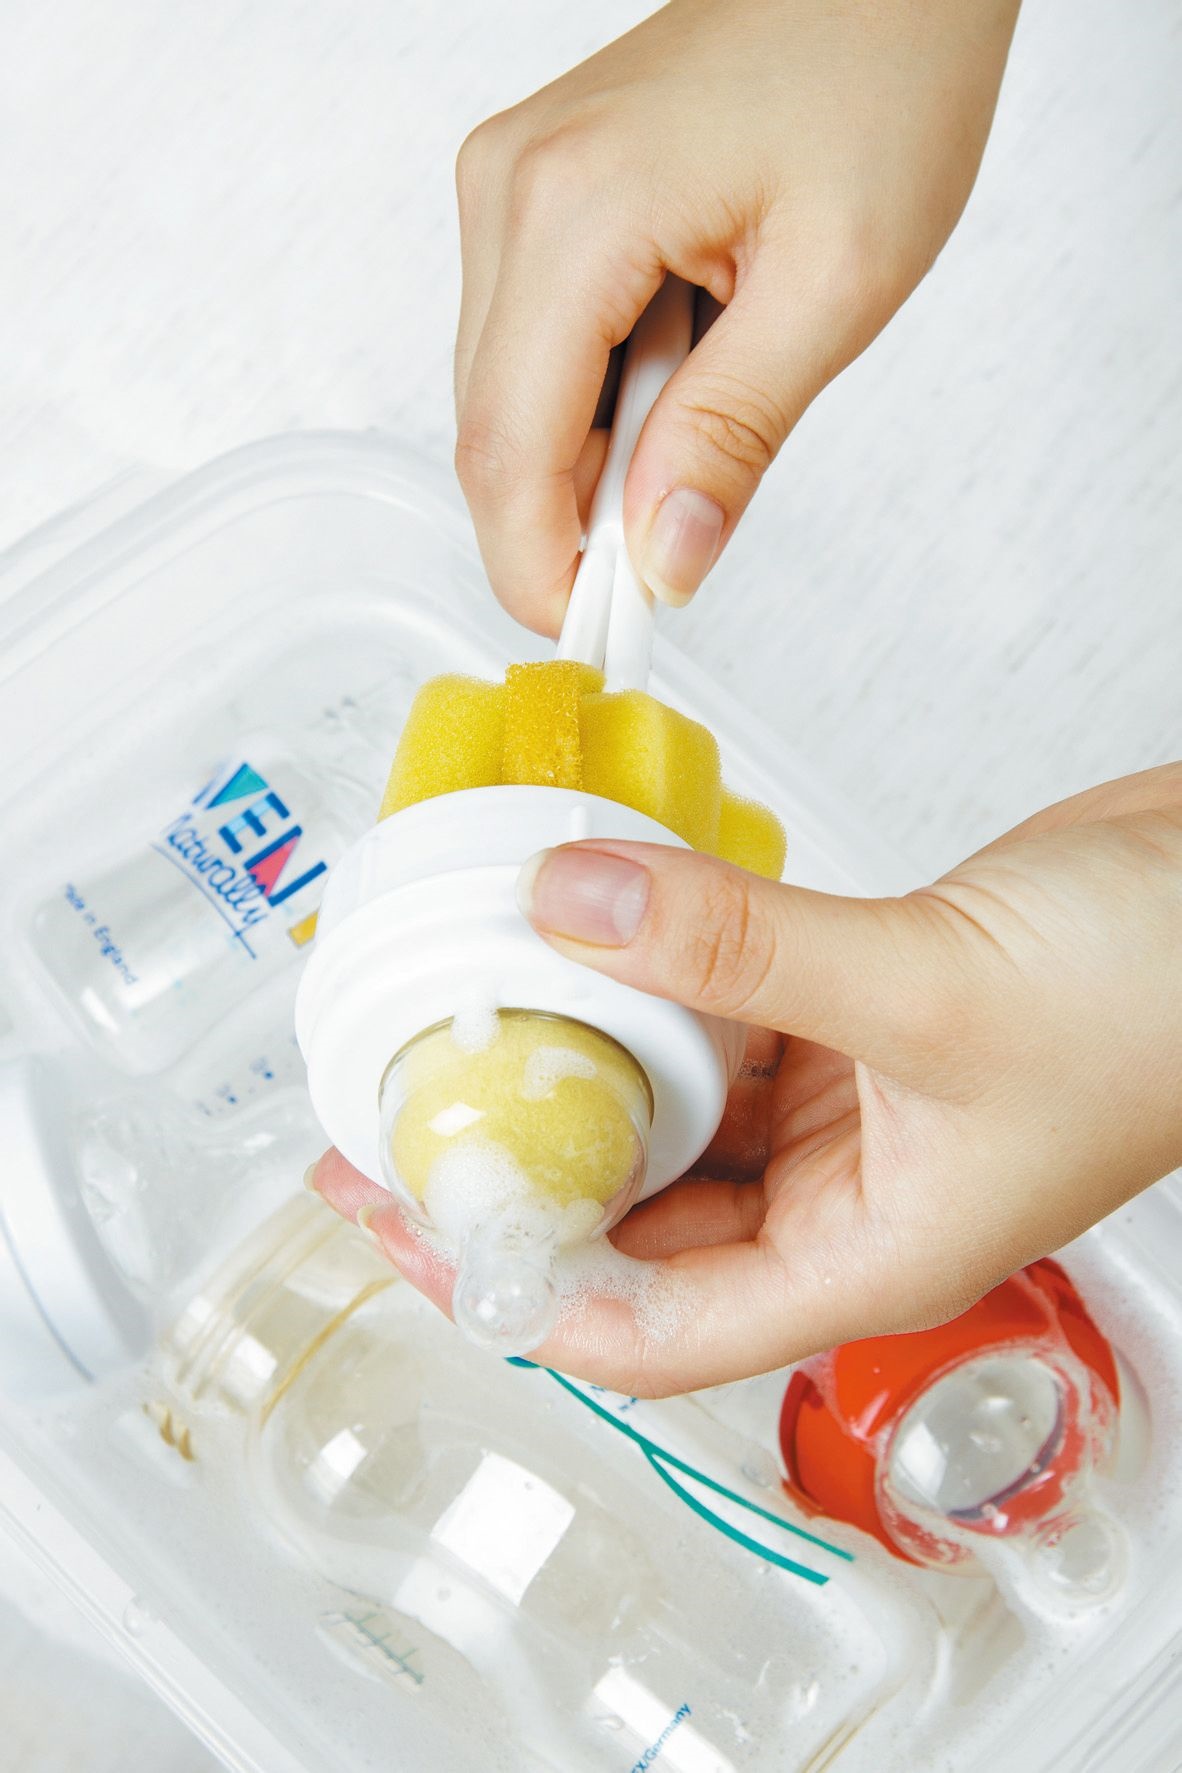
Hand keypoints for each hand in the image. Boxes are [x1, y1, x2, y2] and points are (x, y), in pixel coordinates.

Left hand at [311, 764, 1181, 1394]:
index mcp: (865, 1257)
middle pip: (640, 1220)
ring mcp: (842, 1106)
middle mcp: (840, 1198)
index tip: (408, 1219)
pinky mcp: (848, 1018)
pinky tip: (588, 929)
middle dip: (523, 1172)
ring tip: (471, 1010)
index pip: (648, 1326)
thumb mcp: (930, 985)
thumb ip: (739, 947)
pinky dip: (652, 979)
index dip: (516, 1289)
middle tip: (408, 1101)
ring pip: (672, 1107)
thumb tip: (570, 909)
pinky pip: (717, 1014)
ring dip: (582, 1061)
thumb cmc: (1165, 997)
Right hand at [453, 0, 1021, 631]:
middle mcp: (509, 191)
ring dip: (594, 458)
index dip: (540, 570)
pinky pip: (534, 343)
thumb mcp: (837, 283)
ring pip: (508, 397)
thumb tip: (663, 564)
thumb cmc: (883, 69)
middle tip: (675, 561)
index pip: (506, 451)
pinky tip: (684, 366)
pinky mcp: (533, 191)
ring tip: (712, 414)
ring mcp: (511, 186)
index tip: (603, 638)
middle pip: (491, 433)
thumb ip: (733, 435)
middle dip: (571, 525)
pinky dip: (600, 398)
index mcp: (572, 210)